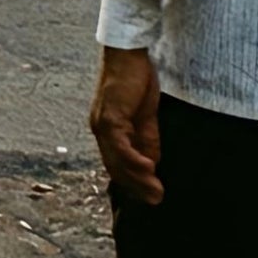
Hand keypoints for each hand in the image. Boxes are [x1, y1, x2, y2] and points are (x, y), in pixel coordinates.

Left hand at [91, 45, 163, 203]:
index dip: (132, 182)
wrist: (128, 56)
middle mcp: (101, 130)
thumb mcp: (145, 118)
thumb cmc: (136, 83)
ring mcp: (102, 124)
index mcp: (108, 131)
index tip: (150, 197)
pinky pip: (120, 144)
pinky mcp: (110, 116)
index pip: (117, 164)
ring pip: (117, 159)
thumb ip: (147, 140)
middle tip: (156, 201)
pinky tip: (149, 168)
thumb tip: (153, 164)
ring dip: (137, 178)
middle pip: (115, 166)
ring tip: (156, 191)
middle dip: (136, 186)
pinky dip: (134, 158)